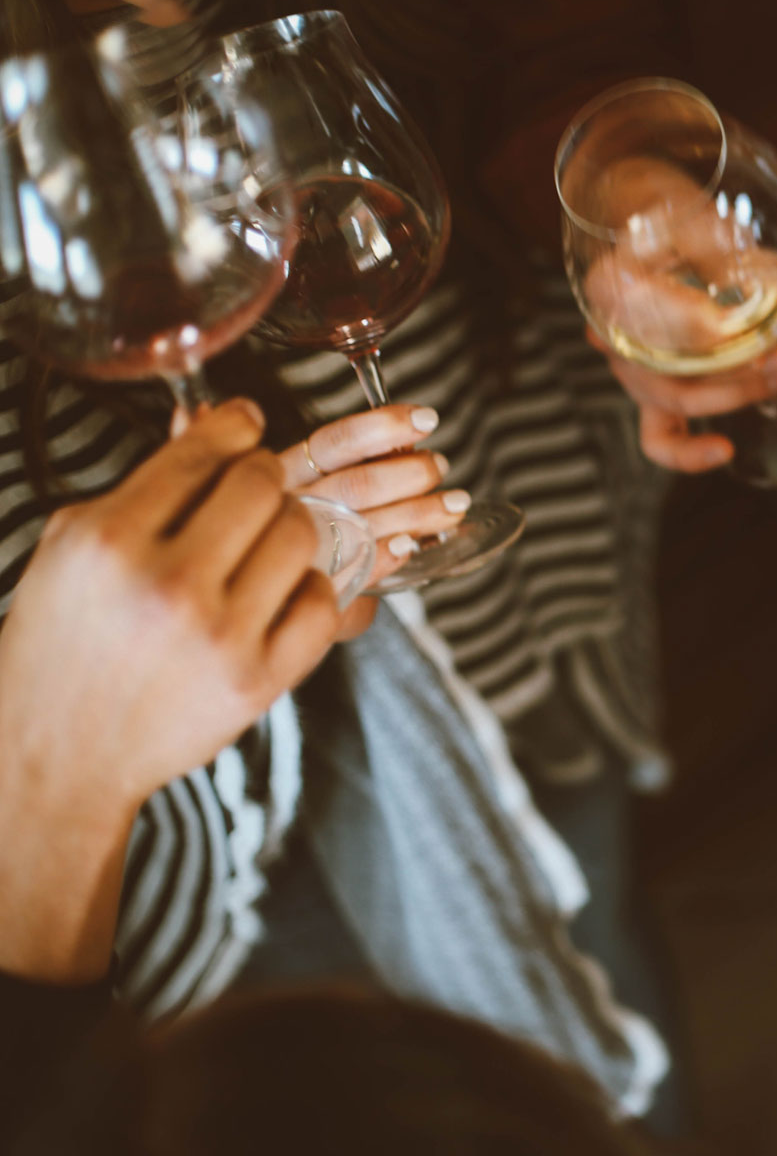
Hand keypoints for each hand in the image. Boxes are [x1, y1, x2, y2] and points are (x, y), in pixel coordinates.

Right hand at [1, 399, 338, 831]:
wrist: (56, 754)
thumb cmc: (61, 643)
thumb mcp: (75, 549)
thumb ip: (146, 486)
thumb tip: (215, 420)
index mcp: (109, 540)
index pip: (201, 454)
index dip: (236, 426)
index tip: (247, 423)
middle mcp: (167, 584)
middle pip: (263, 486)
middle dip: (264, 477)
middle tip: (255, 489)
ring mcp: (219, 635)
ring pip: (301, 536)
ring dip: (290, 528)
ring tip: (265, 542)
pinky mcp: (258, 680)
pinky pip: (322, 603)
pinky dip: (309, 589)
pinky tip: (281, 593)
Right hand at [279, 403, 459, 632]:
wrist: (277, 597)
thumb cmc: (310, 525)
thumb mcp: (322, 483)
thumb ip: (359, 462)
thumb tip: (410, 446)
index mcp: (287, 472)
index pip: (333, 443)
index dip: (381, 427)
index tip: (426, 419)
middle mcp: (291, 508)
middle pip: (356, 484)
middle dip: (411, 473)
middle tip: (440, 465)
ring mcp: (302, 550)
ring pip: (364, 525)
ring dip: (418, 512)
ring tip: (455, 503)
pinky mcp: (317, 587)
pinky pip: (359, 569)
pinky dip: (390, 553)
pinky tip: (411, 544)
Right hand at [571, 155, 776, 471]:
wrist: (642, 219)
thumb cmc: (668, 215)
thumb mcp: (689, 215)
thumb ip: (717, 244)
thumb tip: (769, 283)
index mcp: (610, 285)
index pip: (650, 316)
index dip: (695, 325)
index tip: (733, 325)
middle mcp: (613, 335)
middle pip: (669, 374)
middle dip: (735, 375)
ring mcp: (632, 367)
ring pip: (674, 403)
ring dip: (734, 396)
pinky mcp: (652, 390)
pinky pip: (660, 438)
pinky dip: (688, 452)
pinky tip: (723, 450)